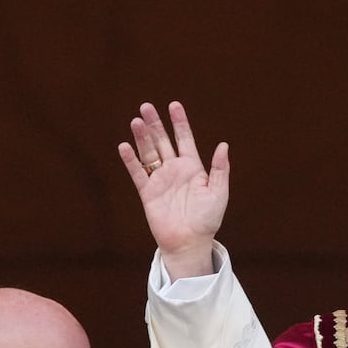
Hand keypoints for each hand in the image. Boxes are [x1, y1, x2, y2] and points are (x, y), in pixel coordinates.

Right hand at [118, 101, 229, 279]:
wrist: (190, 241)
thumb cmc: (208, 219)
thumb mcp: (219, 192)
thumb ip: (220, 169)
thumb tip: (223, 145)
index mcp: (193, 167)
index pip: (185, 139)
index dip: (179, 123)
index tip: (174, 105)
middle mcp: (175, 170)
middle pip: (163, 141)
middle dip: (155, 124)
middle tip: (146, 106)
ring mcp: (160, 180)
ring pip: (149, 153)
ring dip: (142, 138)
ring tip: (136, 121)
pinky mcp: (147, 192)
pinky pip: (137, 173)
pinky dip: (130, 160)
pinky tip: (124, 146)